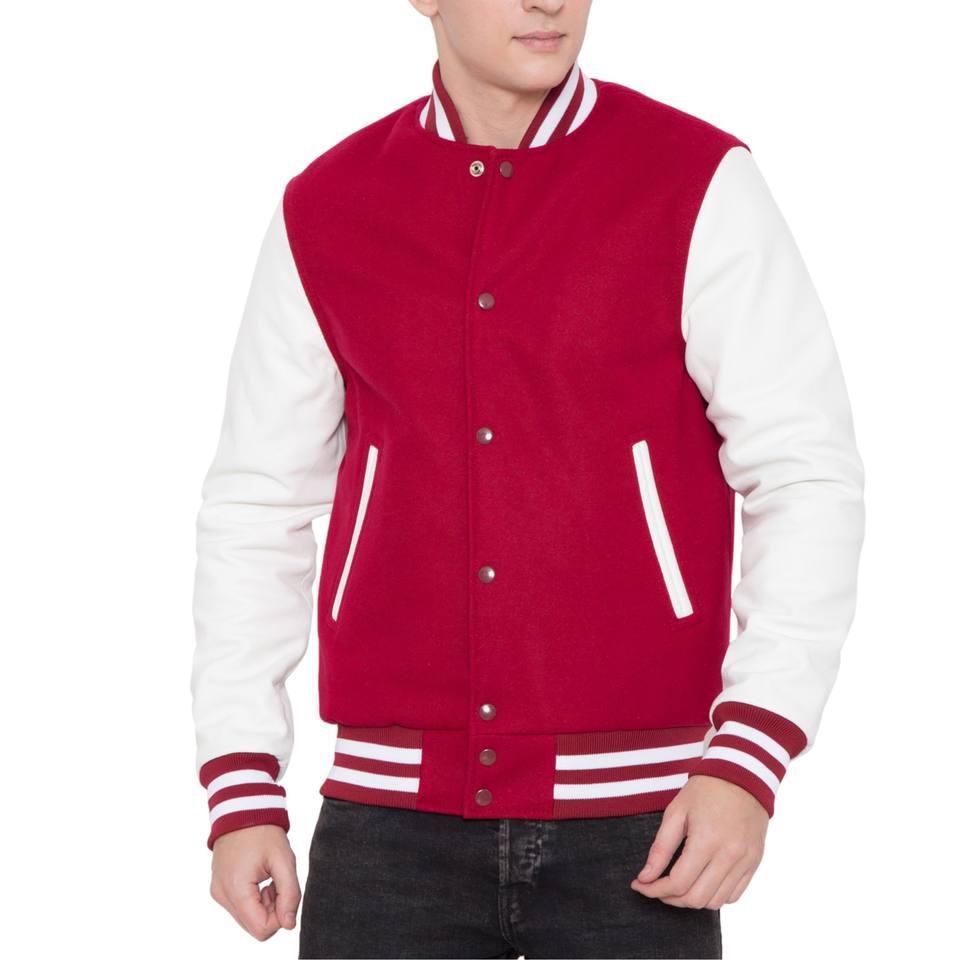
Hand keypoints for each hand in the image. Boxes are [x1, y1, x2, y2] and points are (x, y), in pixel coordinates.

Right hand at [209, 824, 300, 939]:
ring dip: (263, 904)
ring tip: (268, 877)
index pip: (261, 929)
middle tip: (277, 882)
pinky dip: (253, 898)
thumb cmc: (263, 831)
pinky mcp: (218, 888)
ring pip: (247, 918)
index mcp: (236, 888)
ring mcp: (218, 892)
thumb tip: (289, 924)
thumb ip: (290, 893)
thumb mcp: (284, 859)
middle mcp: (222, 895)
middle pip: (254, 926)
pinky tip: (259, 876)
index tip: (284, 891)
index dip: (279, 916)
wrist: (241, 808)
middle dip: (272, 909)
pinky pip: (240, 906)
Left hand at [630, 774, 767, 908]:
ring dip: (692, 900)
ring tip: (677, 885)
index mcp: (707, 840)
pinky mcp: (754, 863)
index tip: (639, 885)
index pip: (678, 883)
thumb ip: (660, 848)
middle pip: (696, 899)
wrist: (742, 776)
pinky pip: (734, 895)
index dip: (654, 889)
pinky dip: (714, 896)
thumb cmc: (705, 790)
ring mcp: (745, 862)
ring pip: (715, 902)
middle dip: (670, 898)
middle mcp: (729, 855)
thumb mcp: (676, 811)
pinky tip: (701, 881)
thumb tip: (645, 877)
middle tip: (656, 887)